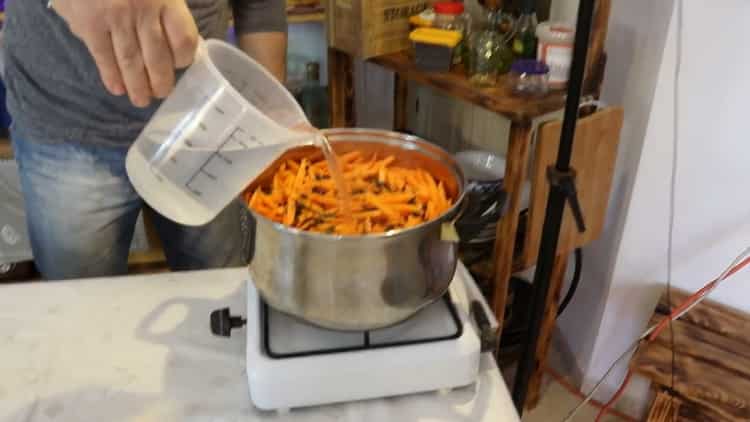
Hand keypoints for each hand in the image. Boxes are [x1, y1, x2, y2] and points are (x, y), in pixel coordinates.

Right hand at [52, 0, 198, 107]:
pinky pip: (104, 56)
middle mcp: (144, 12)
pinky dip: (111, 76)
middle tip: (162, 94)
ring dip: (138, 86)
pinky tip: (116, 89)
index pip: (183, 40)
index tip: (180, 65)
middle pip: (158, 58)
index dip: (184, 58)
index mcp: (166, 0)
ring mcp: (116, 20)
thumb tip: (178, 40)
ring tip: (141, 100)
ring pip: (132, 62)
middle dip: (161, 81)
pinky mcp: (90, 25)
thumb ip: (166, 8)